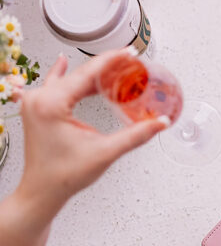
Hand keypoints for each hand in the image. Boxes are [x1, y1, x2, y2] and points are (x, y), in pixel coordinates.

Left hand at [14, 50, 167, 214]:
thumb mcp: (105, 152)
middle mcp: (39, 99)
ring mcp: (35, 103)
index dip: (112, 61)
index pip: (87, 73)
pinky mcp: (36, 110)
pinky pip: (51, 85)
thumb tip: (159, 123)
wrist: (42, 192)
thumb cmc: (63, 175)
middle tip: (129, 61)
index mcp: (51, 104)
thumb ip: (136, 135)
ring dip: (90, 72)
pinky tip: (63, 63)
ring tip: (112, 66)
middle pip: (79, 73)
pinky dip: (63, 74)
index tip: (129, 54)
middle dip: (106, 66)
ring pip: (67, 78)